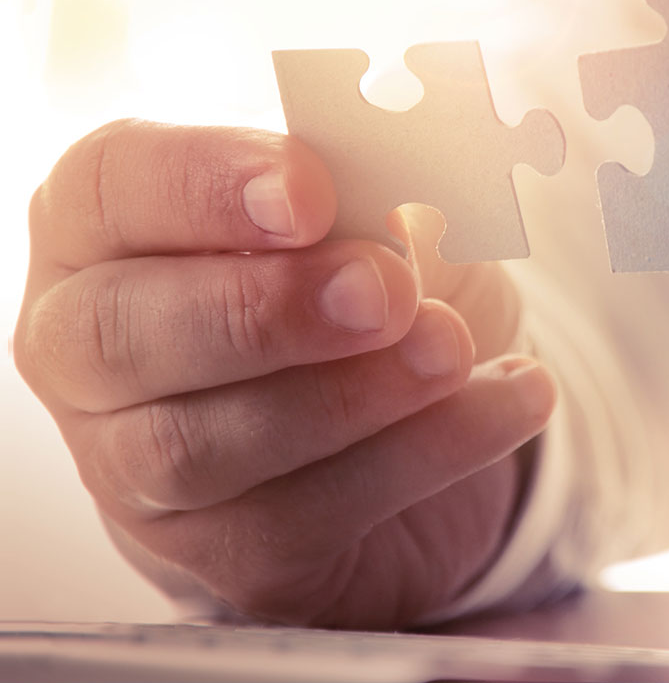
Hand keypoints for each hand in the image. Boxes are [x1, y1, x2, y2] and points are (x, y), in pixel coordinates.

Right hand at [13, 120, 554, 627]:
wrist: (411, 397)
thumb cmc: (370, 275)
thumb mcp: (382, 211)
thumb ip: (371, 193)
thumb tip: (395, 212)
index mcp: (115, 228)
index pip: (114, 185)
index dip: (204, 185)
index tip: (309, 192)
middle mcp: (95, 349)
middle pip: (122, 332)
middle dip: (265, 309)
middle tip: (383, 289)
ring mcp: (138, 464)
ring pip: (201, 445)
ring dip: (346, 393)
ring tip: (451, 348)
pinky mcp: (222, 550)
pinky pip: (301, 517)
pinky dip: (422, 453)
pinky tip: (507, 399)